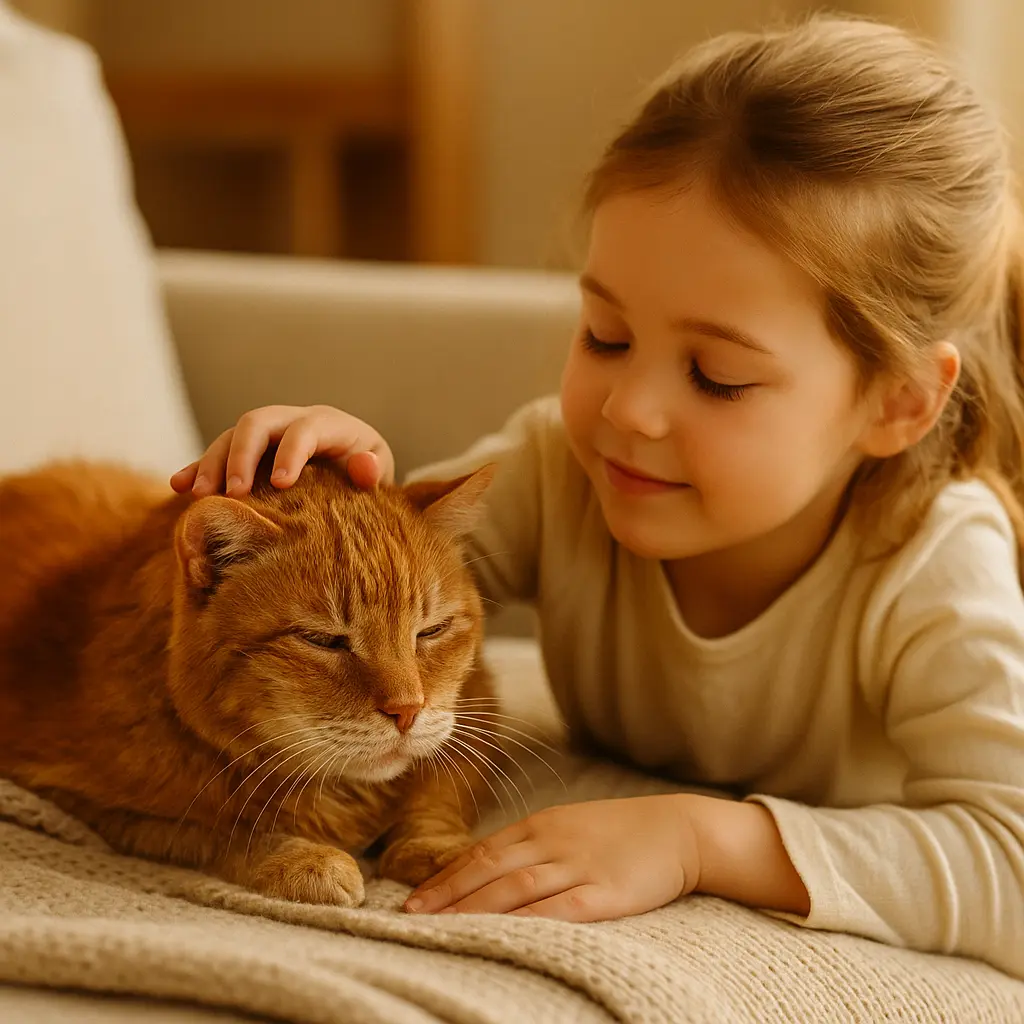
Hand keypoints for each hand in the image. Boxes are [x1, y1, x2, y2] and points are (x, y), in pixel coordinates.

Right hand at [170, 404, 394, 497]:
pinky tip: (180, 485)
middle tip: (234, 494)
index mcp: (328, 424)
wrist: (356, 471)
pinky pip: (217, 454)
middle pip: (257, 423)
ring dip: (213, 464)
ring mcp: (266, 435)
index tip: (281, 485)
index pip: (304, 429)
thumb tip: (365, 466)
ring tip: (201, 497)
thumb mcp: (378, 471)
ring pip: (230, 436)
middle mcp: (292, 421)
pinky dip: (198, 468)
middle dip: (241, 455)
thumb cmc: (367, 473)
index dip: (291, 453)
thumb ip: (373, 470)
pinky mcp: (248, 453)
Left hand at [403, 795, 699, 921]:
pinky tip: (503, 934)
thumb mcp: (571, 827)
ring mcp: (578, 865)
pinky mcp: (605, 892)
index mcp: (542, 824)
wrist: (680, 829)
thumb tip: (489, 869)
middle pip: (488, 868)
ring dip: (473, 908)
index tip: (413, 899)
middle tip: (410, 917)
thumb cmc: (622, 832)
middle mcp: (553, 842)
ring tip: (440, 928)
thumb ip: (533, 845)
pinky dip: (527, 921)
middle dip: (446, 894)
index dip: (446, 876)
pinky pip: (560, 908)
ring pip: (515, 887)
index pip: (482, 852)